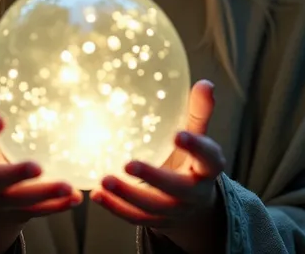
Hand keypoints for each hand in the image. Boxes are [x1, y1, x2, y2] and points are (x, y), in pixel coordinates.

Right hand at [0, 68, 82, 229]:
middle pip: (1, 180)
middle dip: (18, 175)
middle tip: (37, 166)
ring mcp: (7, 200)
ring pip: (25, 200)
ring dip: (46, 195)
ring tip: (68, 186)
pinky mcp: (24, 212)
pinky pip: (41, 212)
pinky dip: (58, 206)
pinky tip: (76, 197)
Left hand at [89, 80, 225, 249]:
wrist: (193, 201)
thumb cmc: (191, 157)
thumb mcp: (197, 134)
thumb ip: (198, 111)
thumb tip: (206, 83)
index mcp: (208, 167)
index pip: (207, 158)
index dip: (195, 148)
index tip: (178, 135)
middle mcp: (194, 193)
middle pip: (177, 189)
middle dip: (153, 177)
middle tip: (128, 164)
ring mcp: (175, 210)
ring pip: (152, 207)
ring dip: (126, 195)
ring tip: (104, 180)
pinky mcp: (157, 221)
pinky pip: (135, 218)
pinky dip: (115, 208)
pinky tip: (97, 194)